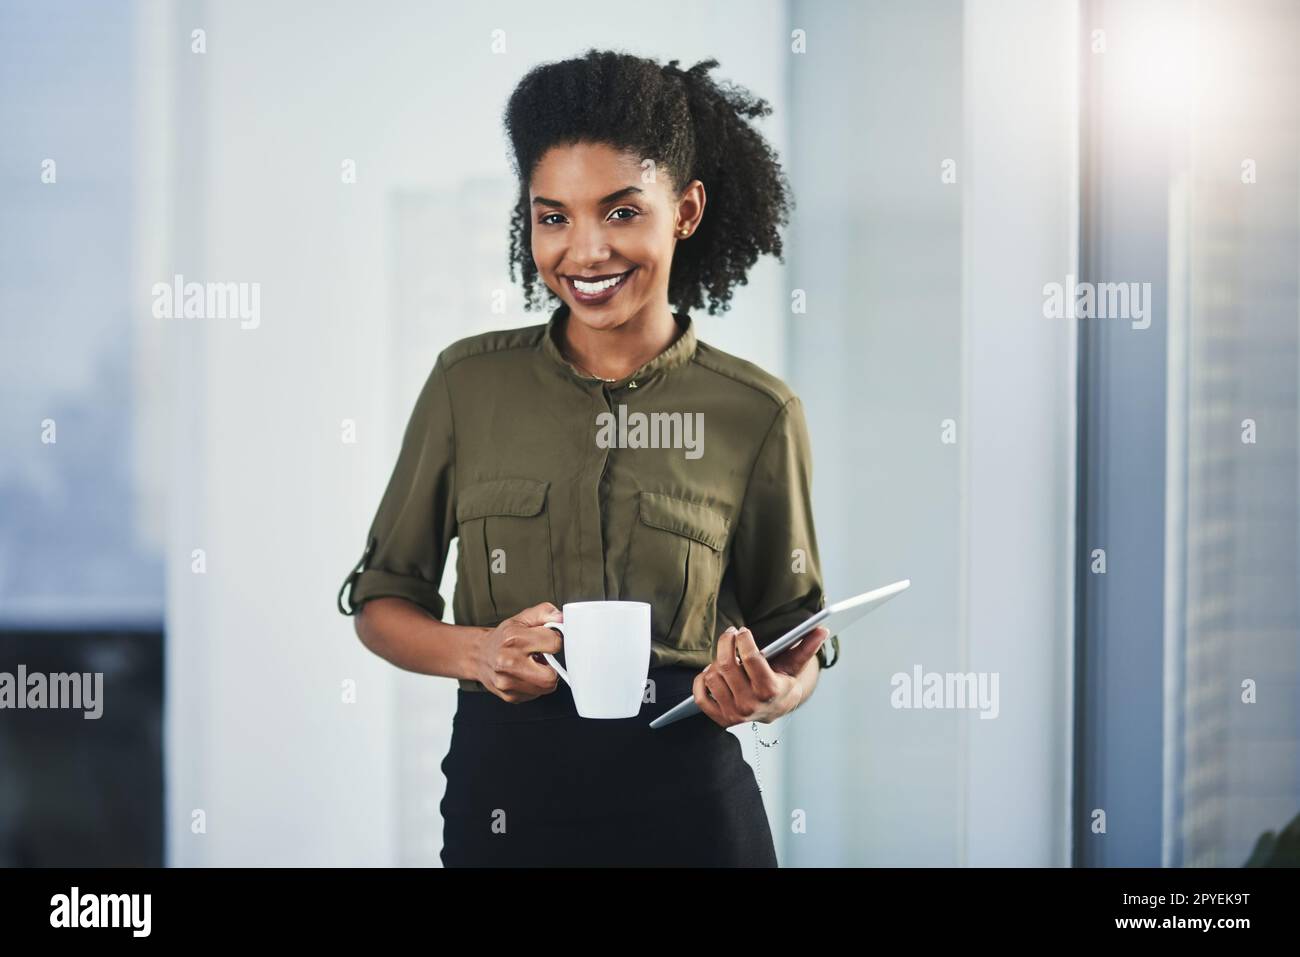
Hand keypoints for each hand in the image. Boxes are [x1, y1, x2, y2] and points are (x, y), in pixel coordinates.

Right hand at [471, 602, 564, 702]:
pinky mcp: (509, 696)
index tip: (546, 641)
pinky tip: (525, 675)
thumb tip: (561, 618)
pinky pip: (536, 694)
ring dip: (543, 677)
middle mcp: (509, 662)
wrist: (479, 655)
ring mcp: (507, 682)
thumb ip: (545, 612)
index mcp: (514, 639)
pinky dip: (534, 685)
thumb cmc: (503, 637)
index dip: (554, 641)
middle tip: (542, 659)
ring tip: (532, 666)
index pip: (554, 644)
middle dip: (551, 667)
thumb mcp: (523, 618)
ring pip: (545, 688)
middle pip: (550, 676)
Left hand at [692, 624, 829, 727]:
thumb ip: (807, 646)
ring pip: (712, 676)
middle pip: (726, 665)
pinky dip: (700, 681)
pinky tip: (710, 671)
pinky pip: (701, 696)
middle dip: (726, 642)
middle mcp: (750, 705)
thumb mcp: (795, 664)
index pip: (751, 657)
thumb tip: (822, 629)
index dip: (744, 639)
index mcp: (770, 690)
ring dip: (715, 660)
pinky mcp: (720, 718)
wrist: (776, 709)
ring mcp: (734, 714)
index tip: (743, 631)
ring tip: (725, 654)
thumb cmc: (783, 681)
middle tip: (730, 633)